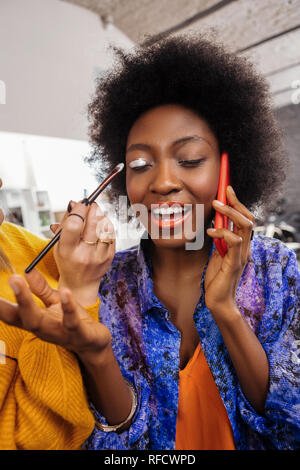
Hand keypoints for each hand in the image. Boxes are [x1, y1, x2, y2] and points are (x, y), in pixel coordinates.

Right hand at [0, 270, 110, 361]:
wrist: (95, 344)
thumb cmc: (72, 321)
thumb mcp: (55, 301)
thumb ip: (40, 288)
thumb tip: (27, 270)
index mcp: (35, 321)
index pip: (11, 314)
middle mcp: (43, 330)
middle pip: (20, 317)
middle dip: (4, 304)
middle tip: (3, 280)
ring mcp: (59, 334)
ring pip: (38, 322)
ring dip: (26, 302)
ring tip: (17, 279)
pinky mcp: (79, 335)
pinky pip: (71, 322)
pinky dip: (68, 307)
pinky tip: (65, 291)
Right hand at [52, 200, 114, 305]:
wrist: (80, 283)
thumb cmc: (67, 261)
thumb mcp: (59, 244)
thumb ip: (65, 223)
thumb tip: (74, 203)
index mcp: (67, 251)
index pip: (74, 225)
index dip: (78, 210)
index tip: (79, 204)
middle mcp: (84, 254)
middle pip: (93, 223)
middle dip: (92, 209)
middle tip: (90, 205)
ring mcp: (99, 256)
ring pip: (105, 227)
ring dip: (101, 216)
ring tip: (95, 216)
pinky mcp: (110, 256)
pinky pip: (112, 233)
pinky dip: (107, 225)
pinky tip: (101, 226)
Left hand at [205, 185, 254, 320]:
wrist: (218, 301)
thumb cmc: (216, 279)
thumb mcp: (216, 254)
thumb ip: (219, 241)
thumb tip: (214, 225)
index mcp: (241, 245)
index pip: (245, 219)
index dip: (237, 203)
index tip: (226, 190)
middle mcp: (245, 247)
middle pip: (248, 218)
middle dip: (236, 202)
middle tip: (222, 193)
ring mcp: (241, 255)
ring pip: (244, 225)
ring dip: (229, 212)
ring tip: (215, 205)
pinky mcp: (235, 263)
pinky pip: (234, 241)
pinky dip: (222, 232)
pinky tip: (210, 231)